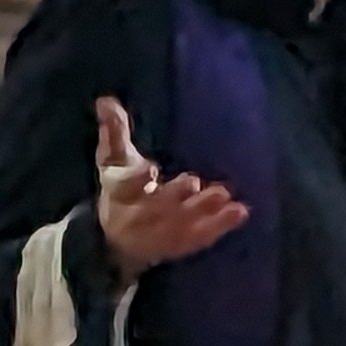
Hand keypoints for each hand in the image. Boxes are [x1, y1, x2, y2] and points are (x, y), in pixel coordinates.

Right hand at [93, 96, 250, 280]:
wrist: (118, 241)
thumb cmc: (121, 190)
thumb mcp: (114, 160)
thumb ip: (114, 132)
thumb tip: (106, 101)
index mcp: (120, 192)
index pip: (125, 185)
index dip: (136, 179)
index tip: (149, 169)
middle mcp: (139, 215)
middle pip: (157, 207)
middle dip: (173, 196)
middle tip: (192, 181)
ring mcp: (161, 233)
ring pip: (181, 224)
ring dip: (203, 211)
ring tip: (225, 197)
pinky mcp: (181, 244)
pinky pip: (199, 238)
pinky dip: (219, 227)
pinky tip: (239, 212)